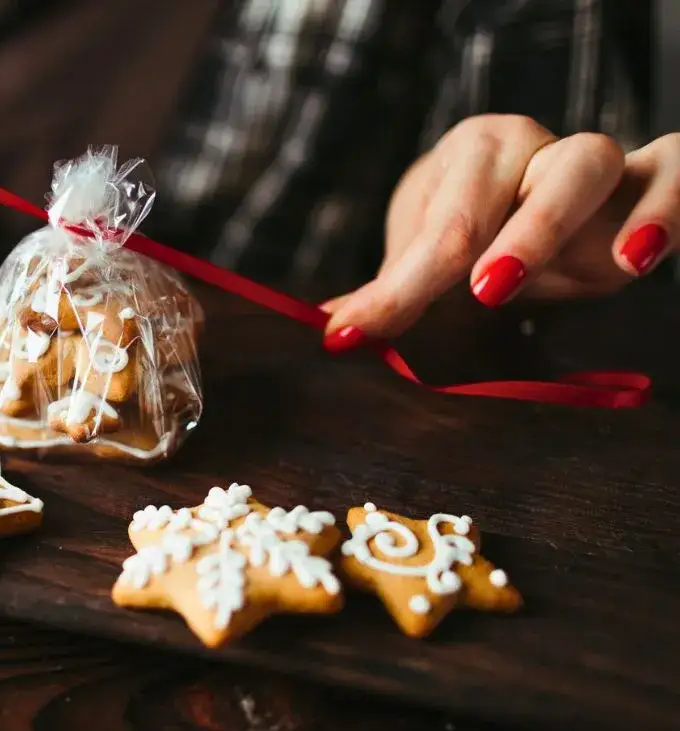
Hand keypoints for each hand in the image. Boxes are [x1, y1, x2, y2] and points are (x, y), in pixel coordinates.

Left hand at [322, 114, 677, 351]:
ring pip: (585, 164)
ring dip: (553, 224)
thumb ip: (393, 291)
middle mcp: (527, 146)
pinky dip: (662, 210)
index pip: (437, 227)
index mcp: (469, 156)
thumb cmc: (478, 226)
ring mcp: (588, 161)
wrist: (535, 194)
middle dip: (480, 245)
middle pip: (494, 187)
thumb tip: (333, 329)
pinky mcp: (646, 181)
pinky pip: (671, 173)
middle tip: (477, 294)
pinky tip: (636, 260)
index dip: (397, 290)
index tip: (350, 334)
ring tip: (522, 282)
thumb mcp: (430, 253)